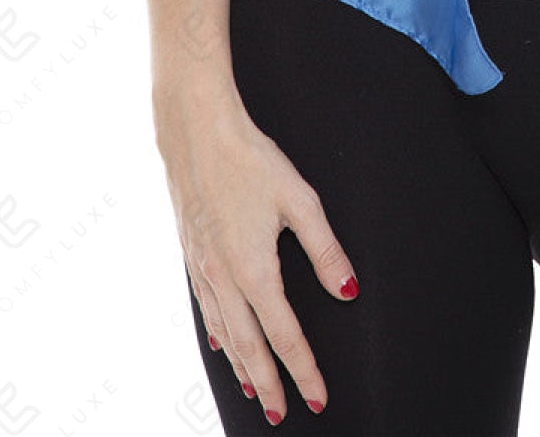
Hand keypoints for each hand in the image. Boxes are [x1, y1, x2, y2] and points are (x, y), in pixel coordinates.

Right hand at [157, 85, 359, 421]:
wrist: (195, 131)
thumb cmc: (251, 160)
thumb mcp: (300, 200)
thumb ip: (325, 250)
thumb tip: (349, 290)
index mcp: (254, 271)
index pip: (285, 336)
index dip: (305, 370)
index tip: (318, 398)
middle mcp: (224, 278)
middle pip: (250, 347)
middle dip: (271, 384)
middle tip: (286, 415)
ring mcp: (202, 268)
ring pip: (224, 333)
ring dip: (242, 366)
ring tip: (257, 392)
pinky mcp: (191, 253)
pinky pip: (205, 308)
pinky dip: (218, 335)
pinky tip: (221, 343)